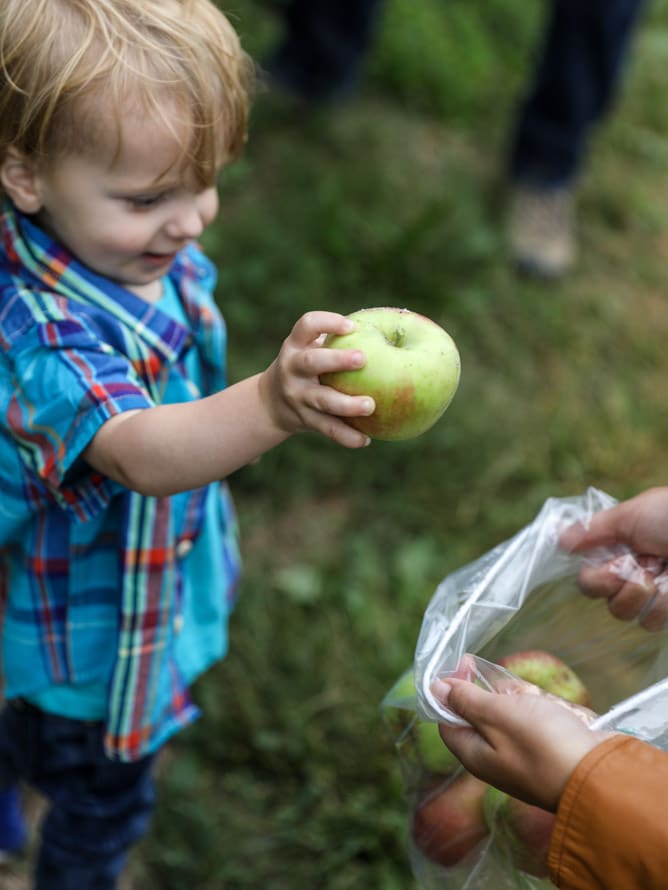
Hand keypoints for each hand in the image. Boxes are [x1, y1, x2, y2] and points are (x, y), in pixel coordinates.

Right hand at [258, 311, 375, 447]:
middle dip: (336, 360)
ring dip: (346, 404)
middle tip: (362, 359)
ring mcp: (297, 396)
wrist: (270, 402)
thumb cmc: (306, 367)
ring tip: (370, 406)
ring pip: (321, 400)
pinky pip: (327, 428)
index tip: (352, 326)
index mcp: (296, 345)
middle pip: (311, 362)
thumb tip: (391, 329)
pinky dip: (346, 436)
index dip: (328, 323)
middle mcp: (292, 368)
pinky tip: (366, 440)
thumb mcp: (310, 348)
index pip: (307, 325)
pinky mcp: (305, 419)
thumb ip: (337, 340)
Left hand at [435, 678, 607, 810]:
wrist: (601, 776)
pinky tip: (565, 716)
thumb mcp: (496, 715)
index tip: (464, 663)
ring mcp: (527, 752)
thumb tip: (435, 688)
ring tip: (547, 710)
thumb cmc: (542, 744)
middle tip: (520, 698)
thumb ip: (465, 700)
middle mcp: (497, 755)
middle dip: (504, 694)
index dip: (452, 688)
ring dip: (531, 700)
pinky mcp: (553, 745)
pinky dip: (553, 710)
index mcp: (474, 753)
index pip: (448, 716)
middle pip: (487, 708)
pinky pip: (544, 716)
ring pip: (519, 708)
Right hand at [559, 487, 667, 629]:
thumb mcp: (633, 514)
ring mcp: (656, 595)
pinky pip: (653, 622)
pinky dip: (665, 604)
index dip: (597, 578)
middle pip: (604, 601)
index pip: (588, 580)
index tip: (616, 561)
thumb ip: (594, 528)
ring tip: (667, 573)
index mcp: (622, 549)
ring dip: (647, 593)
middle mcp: (635, 573)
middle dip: (621, 584)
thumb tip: (559, 540)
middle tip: (643, 566)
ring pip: (627, 614)